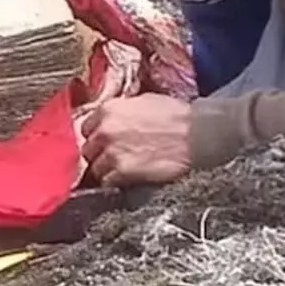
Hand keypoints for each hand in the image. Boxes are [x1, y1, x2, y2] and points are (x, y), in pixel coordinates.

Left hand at [79, 93, 193, 187]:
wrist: (198, 133)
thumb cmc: (177, 116)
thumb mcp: (143, 102)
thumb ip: (120, 112)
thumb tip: (109, 121)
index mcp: (108, 109)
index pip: (86, 128)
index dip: (97, 137)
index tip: (104, 143)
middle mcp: (105, 130)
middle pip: (89, 149)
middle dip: (99, 154)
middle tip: (114, 159)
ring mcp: (112, 152)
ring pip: (95, 167)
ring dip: (106, 170)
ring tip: (122, 171)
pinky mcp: (123, 171)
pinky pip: (107, 182)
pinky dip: (114, 183)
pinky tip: (127, 180)